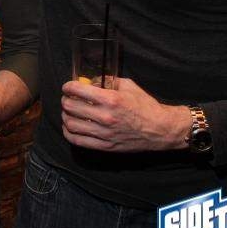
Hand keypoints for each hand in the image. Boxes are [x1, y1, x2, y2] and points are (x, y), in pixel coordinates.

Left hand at [61, 77, 188, 151]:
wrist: (161, 129)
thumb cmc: (146, 106)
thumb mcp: (129, 86)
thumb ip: (109, 81)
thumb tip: (90, 81)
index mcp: (111, 99)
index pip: (78, 90)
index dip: (68, 87)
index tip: (67, 87)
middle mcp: (105, 117)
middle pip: (71, 107)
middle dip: (65, 100)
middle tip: (67, 98)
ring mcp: (104, 133)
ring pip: (71, 124)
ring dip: (65, 116)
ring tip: (68, 112)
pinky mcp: (105, 146)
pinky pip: (78, 141)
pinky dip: (69, 133)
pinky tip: (70, 127)